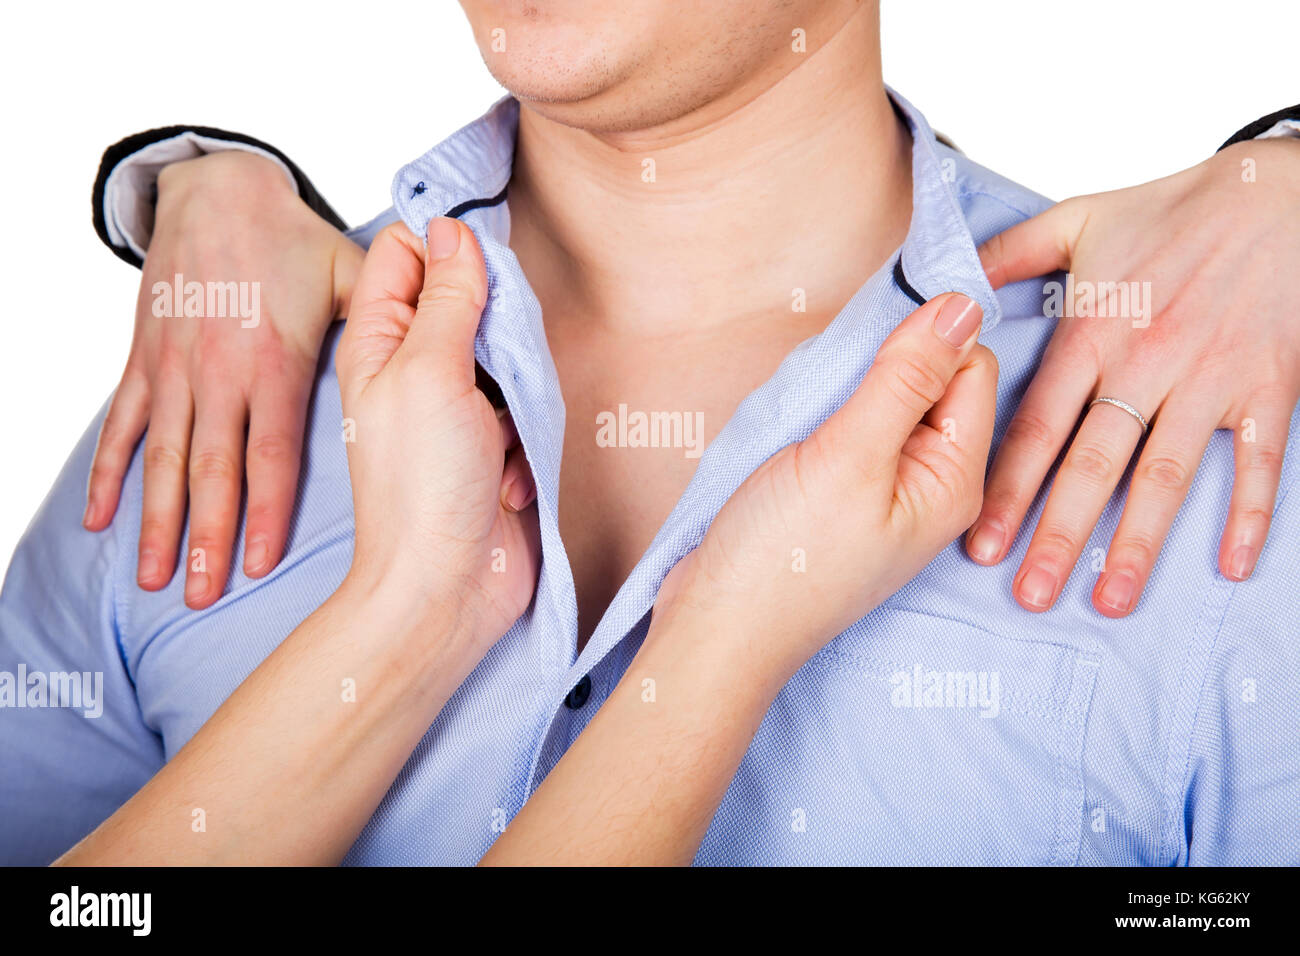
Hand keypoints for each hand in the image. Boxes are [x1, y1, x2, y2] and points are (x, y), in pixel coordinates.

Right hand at [83, 150, 363, 608]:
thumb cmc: (291, 237)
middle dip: (206, 535)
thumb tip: (449, 349)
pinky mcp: (146, 362)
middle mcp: (220, 373)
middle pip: (213, 469)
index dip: (264, 509)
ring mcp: (176, 370)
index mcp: (275, 361)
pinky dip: (108, 473)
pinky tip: (100, 520)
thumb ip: (399, 311)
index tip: (257, 563)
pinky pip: (124, 425)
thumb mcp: (349, 269)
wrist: (214, 190)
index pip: (271, 451)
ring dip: (157, 520)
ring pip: (165, 458)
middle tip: (199, 594)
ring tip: (157, 577)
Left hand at [336, 217, 539, 648]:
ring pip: (506, 358)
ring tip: (495, 440)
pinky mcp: (490, 447)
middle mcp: (412, 369)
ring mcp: (453, 410)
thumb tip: (454, 230)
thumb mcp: (432, 373)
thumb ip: (446, 298)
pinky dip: (524, 443)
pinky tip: (506, 480)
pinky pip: (524, 412)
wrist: (446, 590)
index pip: (405, 253)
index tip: (480, 268)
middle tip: (495, 365)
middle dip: (497, 332)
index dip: (444, 247)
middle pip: (466, 302)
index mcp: (377, 342)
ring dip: (516, 397)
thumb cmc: (421, 490)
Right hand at [658, 293, 996, 687]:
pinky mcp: (844, 494)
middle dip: (880, 367)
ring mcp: (887, 491)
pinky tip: (793, 439)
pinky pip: (851, 428)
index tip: (867, 349)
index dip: (925, 341)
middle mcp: (932, 484)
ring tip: (805, 427)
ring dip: (845, 391)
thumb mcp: (849, 456)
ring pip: (885, 399)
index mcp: (955, 479)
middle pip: (932, 381)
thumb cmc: (784, 558)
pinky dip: (824, 414)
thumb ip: (907, 378)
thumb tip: (963, 304)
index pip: (972, 369)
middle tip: (828, 401)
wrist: (718, 628)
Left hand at [967, 139, 1299, 617]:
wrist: (1281, 192)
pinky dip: (1247, 512)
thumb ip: (1009, 255)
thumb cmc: (1175, 208)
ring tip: (1110, 600)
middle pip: (1093, 465)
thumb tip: (949, 282)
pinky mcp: (1267, 386)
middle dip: (1058, 535)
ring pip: (1166, 474)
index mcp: (1093, 333)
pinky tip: (1229, 565)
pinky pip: (1258, 460)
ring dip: (1138, 541)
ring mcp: (1209, 380)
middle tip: (1029, 595)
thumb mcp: (1077, 219)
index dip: (1007, 488)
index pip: (1038, 426)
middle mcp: (1145, 365)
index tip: (980, 544)